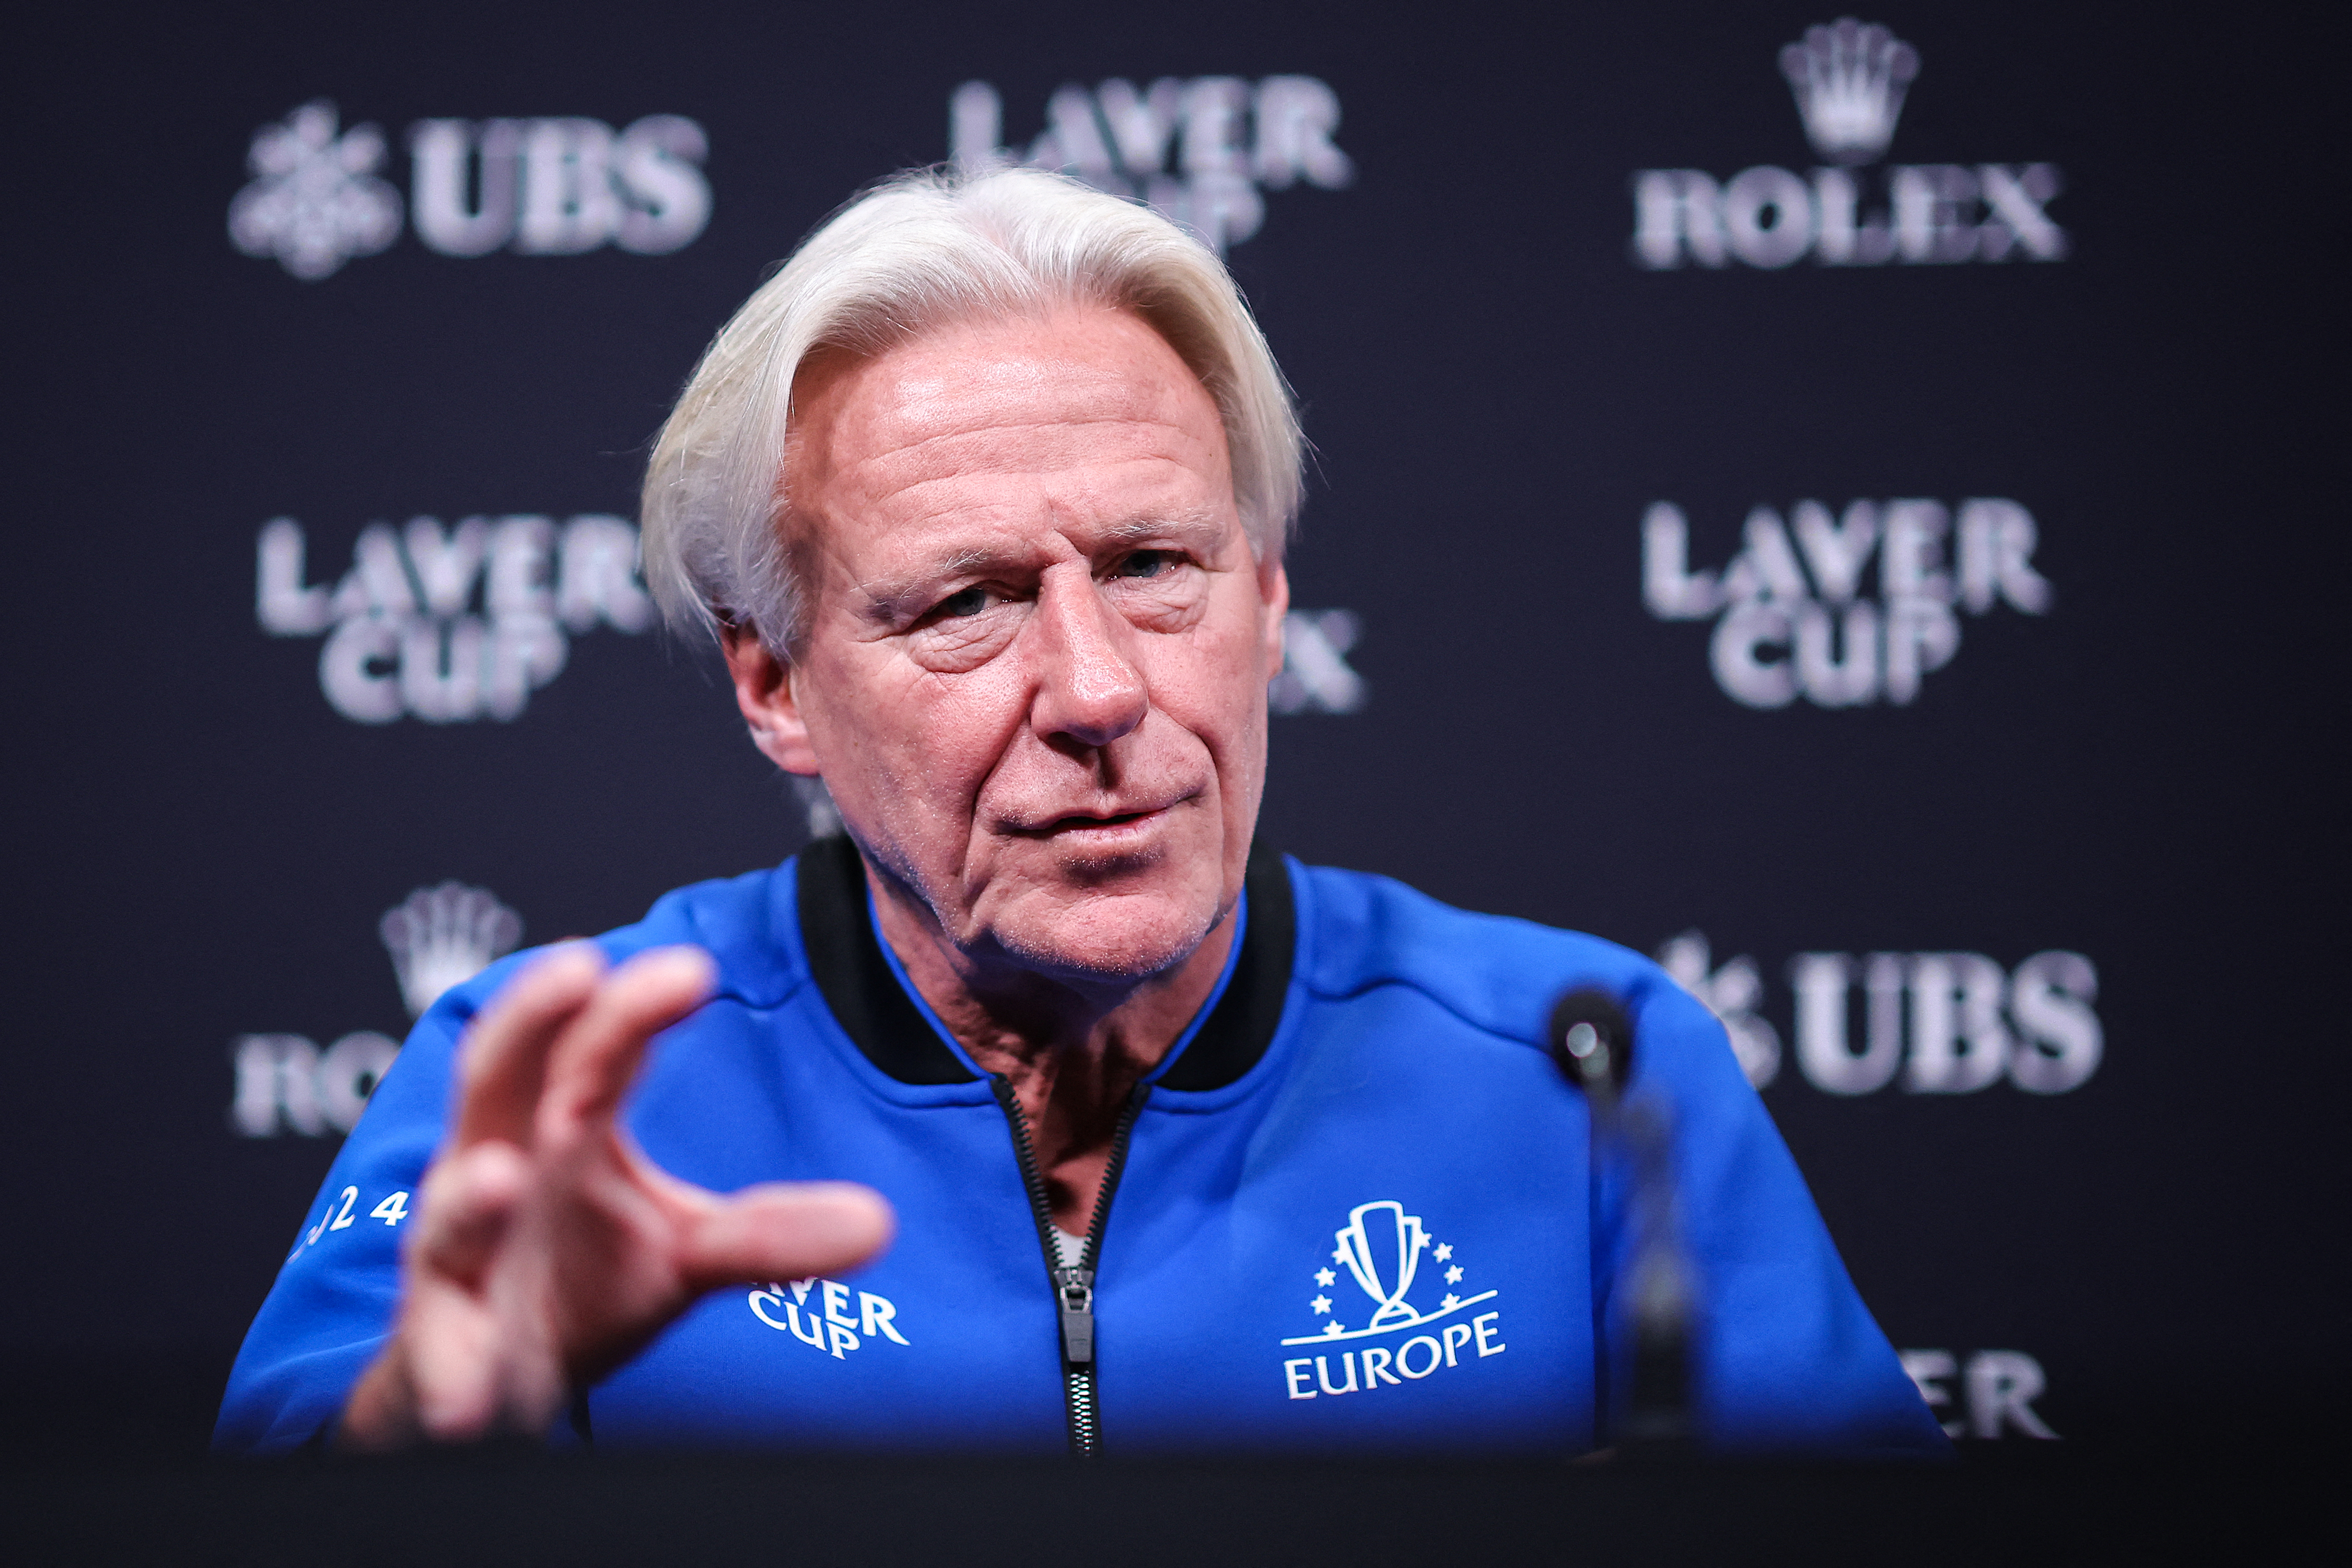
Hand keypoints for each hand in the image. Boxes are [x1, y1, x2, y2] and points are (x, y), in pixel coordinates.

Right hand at [339, 944, 893, 1448]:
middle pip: (496, 1079)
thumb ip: (769, 1231)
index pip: (592, 1051)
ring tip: (502, 1179)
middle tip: (574, 968)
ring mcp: (458, 1257)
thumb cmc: (585, 1280)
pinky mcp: (439, 1346)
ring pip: (448, 1217)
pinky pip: (433, 1357)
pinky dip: (446, 1374)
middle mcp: (497, 1171)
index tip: (694, 969)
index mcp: (557, 1131)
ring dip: (470, 1197)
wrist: (502, 1382)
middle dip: (527, 1025)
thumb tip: (878, 1222)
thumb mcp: (686, 1251)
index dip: (634, 1007)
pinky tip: (466, 1400)